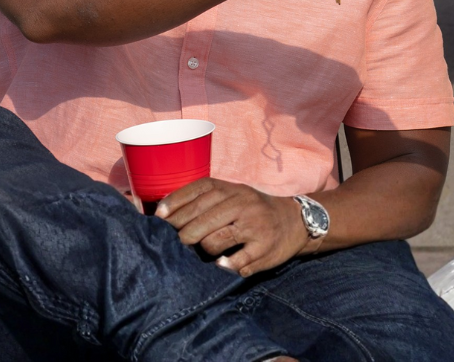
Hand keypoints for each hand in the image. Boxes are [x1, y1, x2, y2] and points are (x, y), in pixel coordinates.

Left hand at [156, 178, 310, 276]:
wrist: (295, 221)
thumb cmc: (253, 210)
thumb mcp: (234, 195)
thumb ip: (206, 200)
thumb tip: (164, 212)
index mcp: (234, 189)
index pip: (201, 189)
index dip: (177, 202)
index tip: (159, 216)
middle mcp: (244, 204)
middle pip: (203, 219)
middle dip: (183, 233)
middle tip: (177, 243)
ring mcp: (255, 226)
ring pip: (215, 241)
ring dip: (204, 250)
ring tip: (205, 251)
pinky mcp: (264, 249)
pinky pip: (235, 262)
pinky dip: (224, 265)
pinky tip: (222, 263)